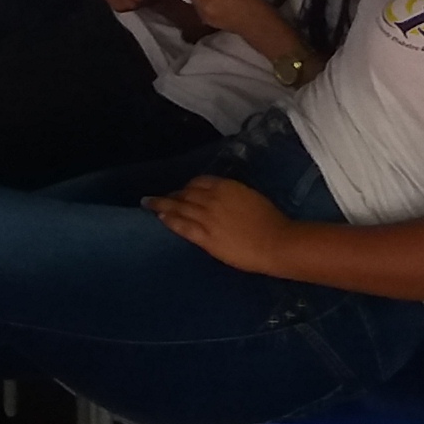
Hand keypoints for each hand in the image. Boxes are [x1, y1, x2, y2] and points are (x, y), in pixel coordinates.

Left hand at [144, 173, 288, 272]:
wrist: (275, 241)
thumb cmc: (271, 220)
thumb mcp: (251, 198)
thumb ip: (234, 197)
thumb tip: (224, 201)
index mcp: (227, 187)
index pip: (200, 182)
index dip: (188, 186)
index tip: (183, 190)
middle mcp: (213, 198)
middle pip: (186, 193)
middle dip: (172, 195)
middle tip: (158, 198)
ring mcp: (207, 217)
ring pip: (179, 207)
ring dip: (162, 204)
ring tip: (149, 203)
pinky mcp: (205, 236)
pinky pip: (182, 226)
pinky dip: (169, 220)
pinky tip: (159, 218)